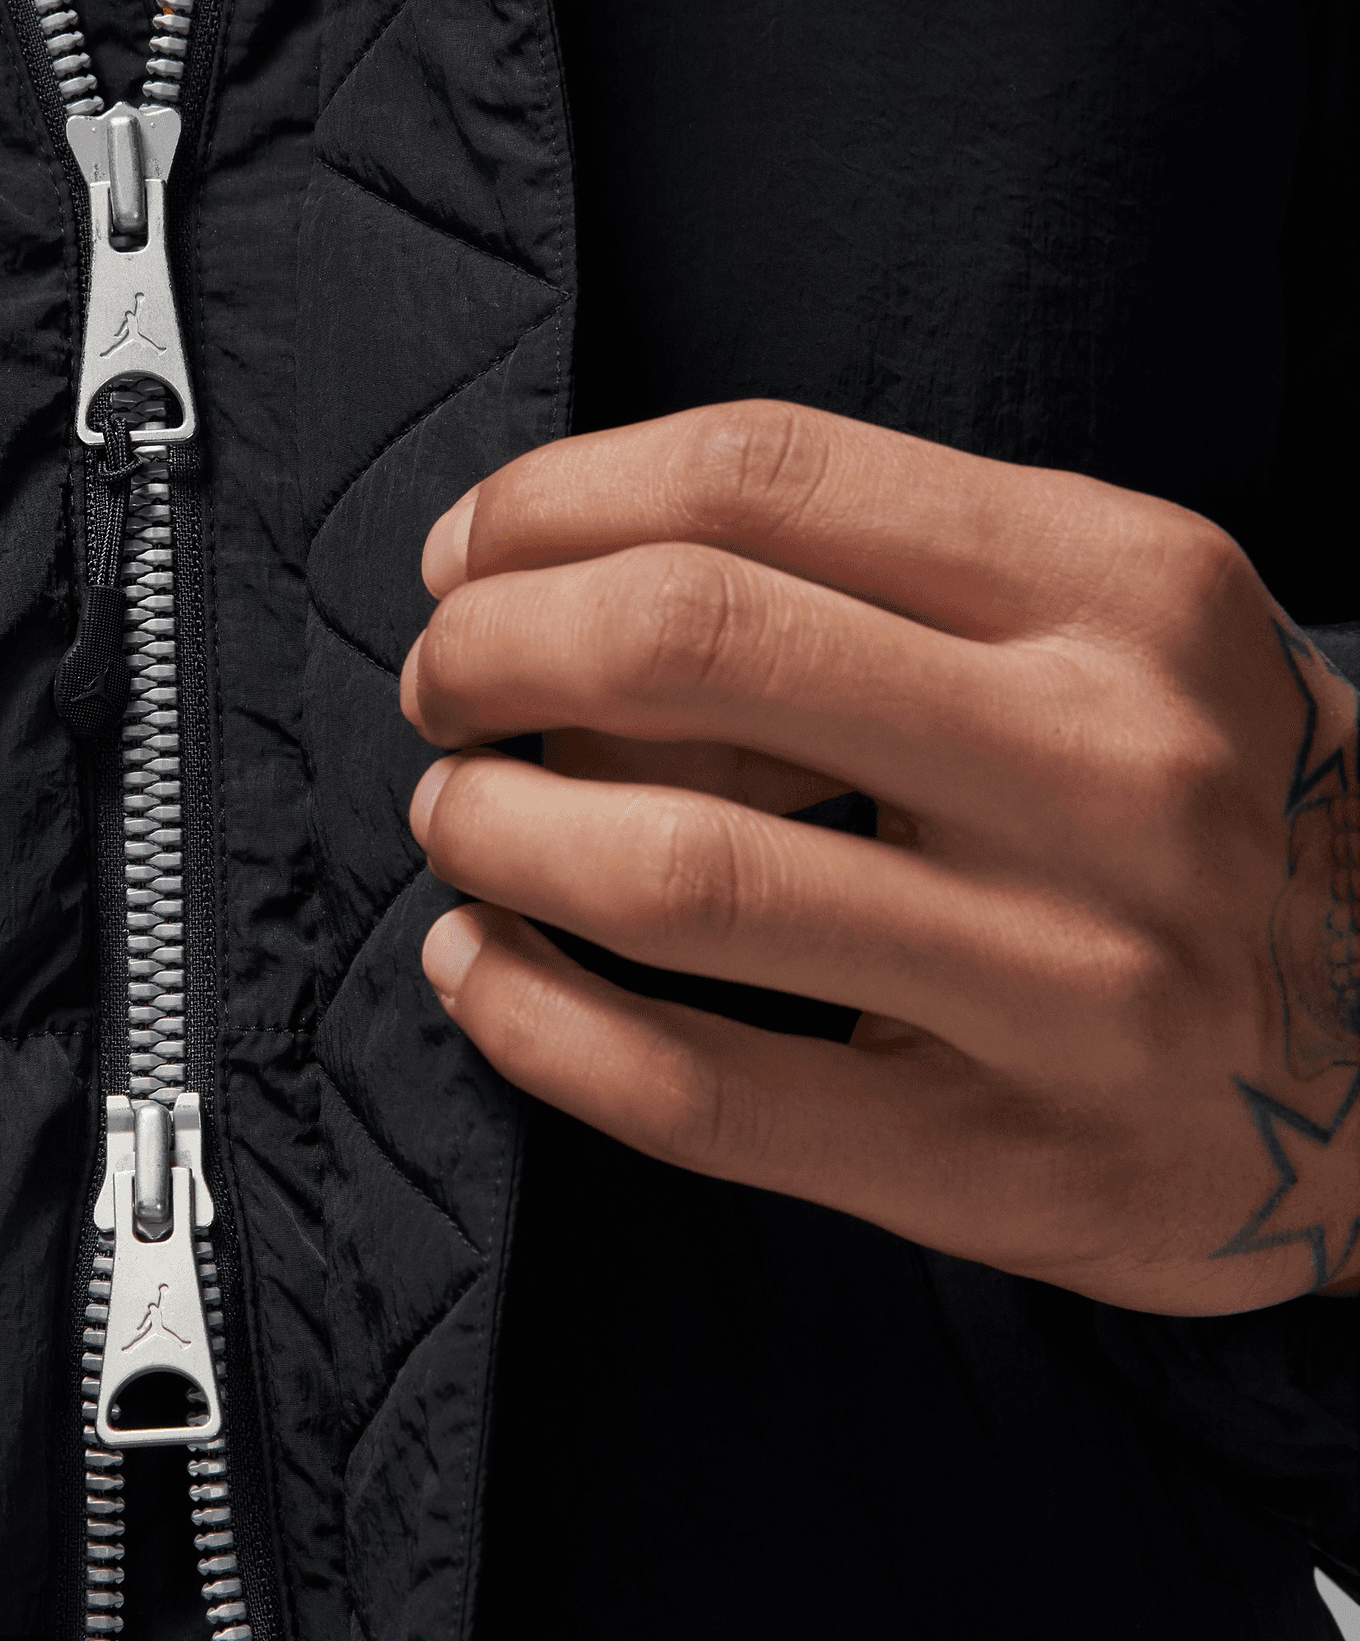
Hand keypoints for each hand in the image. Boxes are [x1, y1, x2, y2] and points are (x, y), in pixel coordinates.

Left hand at [400, 401, 1359, 1312]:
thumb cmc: (1200, 801)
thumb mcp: (1108, 633)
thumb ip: (877, 583)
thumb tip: (563, 584)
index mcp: (1125, 586)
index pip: (761, 474)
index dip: (555, 503)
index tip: (467, 552)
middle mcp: (1116, 765)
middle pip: (694, 643)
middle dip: (493, 650)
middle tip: (441, 686)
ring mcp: (1076, 982)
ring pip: (681, 875)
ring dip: (496, 831)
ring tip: (454, 818)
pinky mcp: (1008, 1167)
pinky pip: (701, 1095)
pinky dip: (534, 1022)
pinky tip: (476, 966)